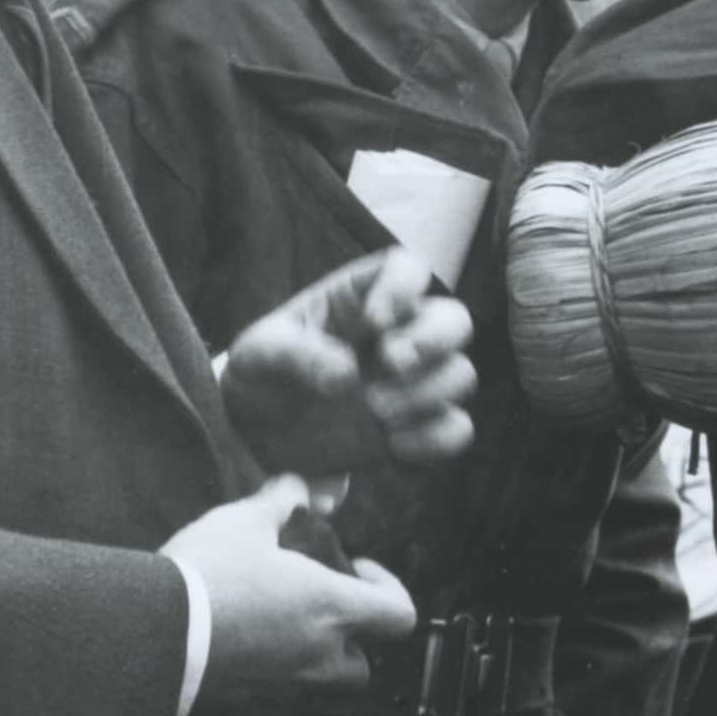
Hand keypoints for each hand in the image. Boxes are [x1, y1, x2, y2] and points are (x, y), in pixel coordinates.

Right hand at [164, 475, 417, 715]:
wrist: (141, 638)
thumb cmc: (205, 574)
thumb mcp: (244, 522)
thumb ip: (283, 501)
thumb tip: (303, 485)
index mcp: (331, 611)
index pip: (399, 616)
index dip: (389, 589)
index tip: (357, 568)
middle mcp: (317, 659)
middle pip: (361, 664)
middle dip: (349, 639)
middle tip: (317, 607)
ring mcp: (281, 693)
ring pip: (317, 687)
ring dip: (310, 661)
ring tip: (275, 627)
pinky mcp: (242, 715)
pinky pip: (272, 703)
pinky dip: (267, 681)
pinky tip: (236, 652)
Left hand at [221, 247, 477, 474]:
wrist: (255, 434)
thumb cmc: (261, 374)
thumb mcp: (260, 353)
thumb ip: (297, 355)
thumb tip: (346, 377)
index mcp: (362, 298)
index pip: (407, 269)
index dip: (404, 288)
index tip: (375, 321)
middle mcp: (400, 334)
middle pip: (455, 319)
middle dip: (432, 341)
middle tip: (391, 363)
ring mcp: (413, 382)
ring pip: (461, 375)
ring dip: (425, 394)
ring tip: (375, 413)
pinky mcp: (416, 427)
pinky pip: (455, 429)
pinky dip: (433, 440)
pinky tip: (392, 446)